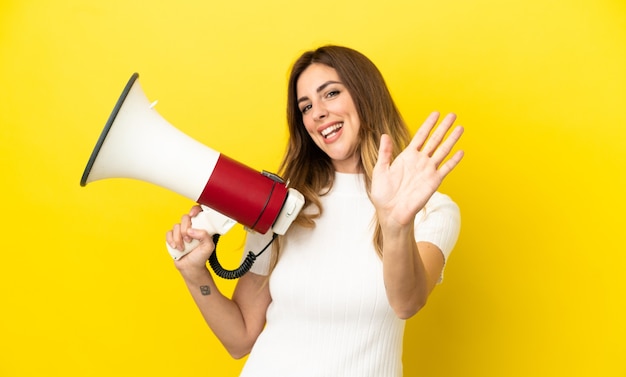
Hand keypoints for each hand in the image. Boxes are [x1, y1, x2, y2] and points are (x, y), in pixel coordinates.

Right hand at [166, 205, 215, 271]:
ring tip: (183, 248)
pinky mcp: (173, 237)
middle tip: (189, 240)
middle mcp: (191, 227)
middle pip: (184, 218)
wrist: (191, 268)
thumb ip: (204, 236)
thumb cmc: (201, 257)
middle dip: (185, 230)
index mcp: (201, 226)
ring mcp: (181, 231)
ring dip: (178, 238)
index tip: (193, 216)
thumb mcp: (208, 247)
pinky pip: (168, 233)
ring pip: (176, 226)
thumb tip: (191, 230)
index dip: (195, 210)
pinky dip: (171, 240)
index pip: (198, 212)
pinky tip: (176, 247)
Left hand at [371, 112, 463, 229]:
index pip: (420, 136)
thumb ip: (385, 153)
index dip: (428, 124)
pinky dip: (453, 160)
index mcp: (407, 156)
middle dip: (444, 127)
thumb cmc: (383, 194)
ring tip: (460, 127)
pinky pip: (446, 168)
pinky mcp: (433, 182)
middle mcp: (420, 161)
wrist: (390, 213)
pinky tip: (461, 151)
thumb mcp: (380, 170)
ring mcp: (428, 171)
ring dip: (452, 139)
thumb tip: (385, 135)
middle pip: (435, 140)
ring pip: (443, 151)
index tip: (436, 113)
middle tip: (453, 114)